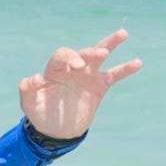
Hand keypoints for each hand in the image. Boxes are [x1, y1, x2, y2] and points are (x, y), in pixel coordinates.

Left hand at [19, 28, 140, 142]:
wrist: (56, 131)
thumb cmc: (41, 114)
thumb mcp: (29, 105)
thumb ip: (27, 90)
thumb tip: (34, 78)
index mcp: (55, 69)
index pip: (63, 56)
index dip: (70, 57)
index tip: (76, 66)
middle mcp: (72, 68)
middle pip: (83, 53)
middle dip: (90, 52)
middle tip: (100, 54)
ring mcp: (87, 76)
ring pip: (99, 56)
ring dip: (110, 44)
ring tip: (123, 34)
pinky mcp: (99, 87)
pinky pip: (114, 75)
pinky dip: (125, 69)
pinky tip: (138, 63)